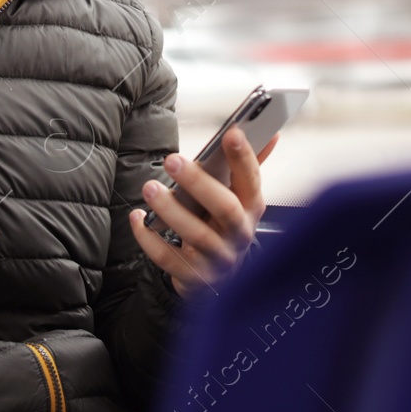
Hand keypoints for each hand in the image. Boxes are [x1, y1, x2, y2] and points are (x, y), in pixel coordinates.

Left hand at [130, 129, 279, 298]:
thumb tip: (272, 134)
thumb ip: (247, 167)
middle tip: (172, 160)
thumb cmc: (224, 226)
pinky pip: (170, 260)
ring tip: (150, 188)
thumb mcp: (238, 198)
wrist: (218, 277)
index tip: (232, 133)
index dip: (244, 157)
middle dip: (199, 183)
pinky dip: (150, 239)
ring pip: (197, 235)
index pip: (252, 180)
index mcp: (252, 208)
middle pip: (225, 208)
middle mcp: (240, 234)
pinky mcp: (197, 278)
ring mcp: (220, 259)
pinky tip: (137, 218)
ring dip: (171, 210)